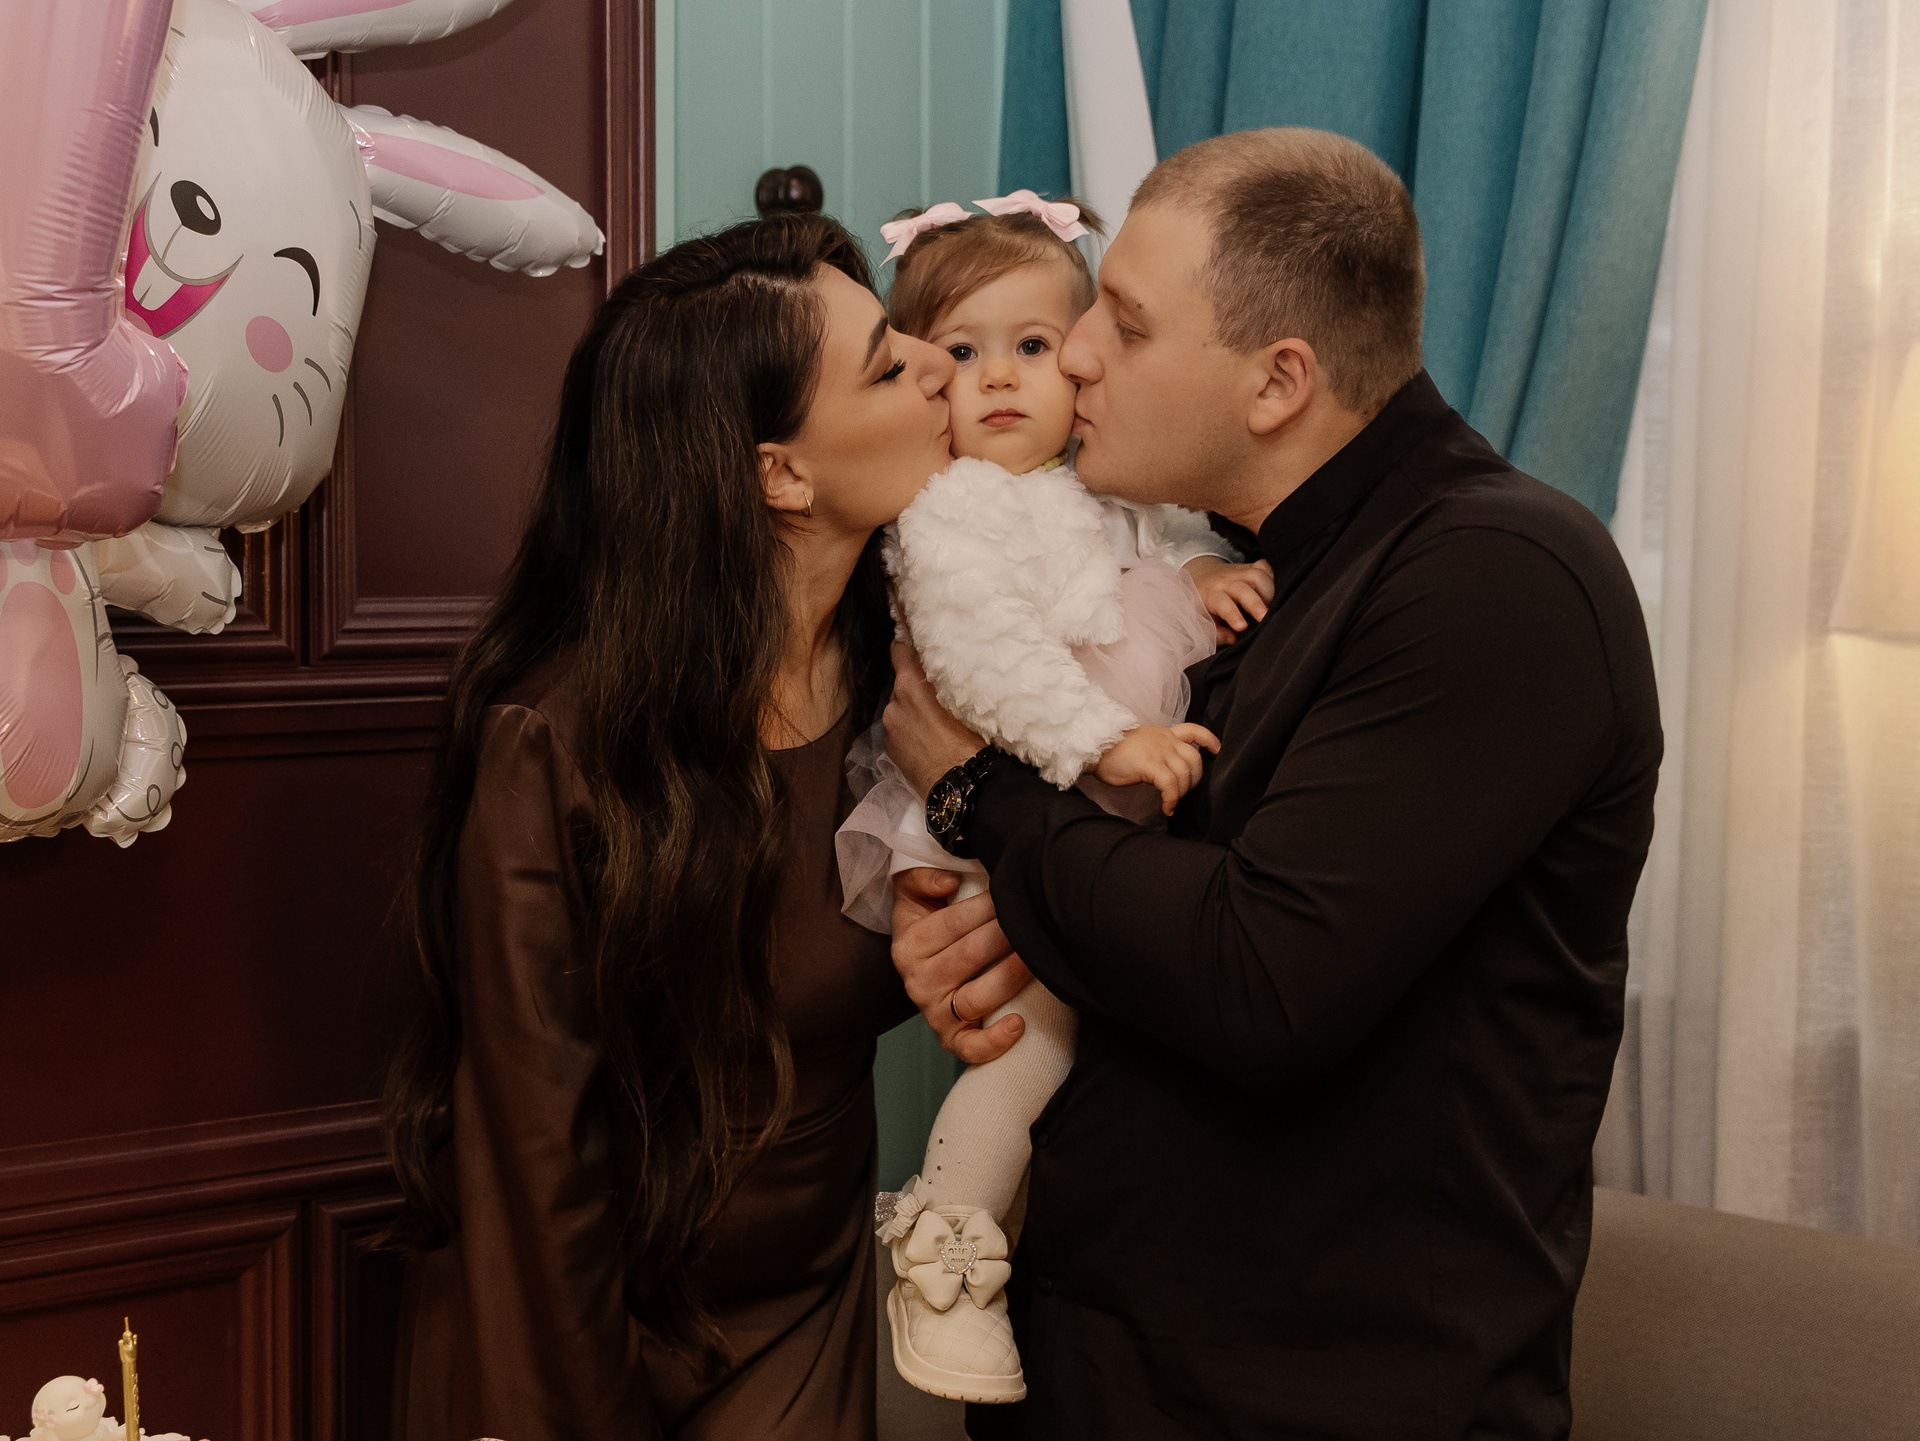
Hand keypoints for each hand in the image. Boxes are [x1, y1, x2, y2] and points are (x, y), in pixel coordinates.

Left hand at [884, 639, 986, 795]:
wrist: (964, 789)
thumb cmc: (976, 741)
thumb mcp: (968, 699)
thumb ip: (949, 678)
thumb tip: (947, 664)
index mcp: (913, 684)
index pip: (901, 648)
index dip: (907, 639)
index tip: (909, 627)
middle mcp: (894, 702)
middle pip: (903, 680)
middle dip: (917, 683)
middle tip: (939, 690)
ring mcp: (889, 728)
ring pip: (902, 707)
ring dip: (913, 709)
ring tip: (937, 723)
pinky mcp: (889, 750)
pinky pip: (900, 730)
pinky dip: (910, 730)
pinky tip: (929, 741)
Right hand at [891, 868, 1033, 1062]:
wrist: (926, 962)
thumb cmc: (930, 921)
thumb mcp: (915, 892)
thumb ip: (924, 876)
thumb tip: (949, 882)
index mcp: (908, 945)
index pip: (953, 923)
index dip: (987, 907)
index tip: (1012, 894)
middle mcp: (916, 982)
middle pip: (969, 957)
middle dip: (1006, 936)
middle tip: (1034, 920)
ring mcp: (933, 1013)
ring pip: (976, 998)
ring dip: (1011, 976)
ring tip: (1036, 957)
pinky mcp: (951, 1039)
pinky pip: (971, 1048)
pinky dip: (995, 1041)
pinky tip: (1019, 1023)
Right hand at [1093, 723, 1219, 814]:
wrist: (1094, 749)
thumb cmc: (1112, 751)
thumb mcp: (1141, 743)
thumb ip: (1158, 750)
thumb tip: (1168, 769)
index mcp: (1164, 734)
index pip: (1194, 730)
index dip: (1209, 740)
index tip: (1216, 750)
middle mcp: (1165, 741)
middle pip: (1195, 760)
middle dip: (1195, 780)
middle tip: (1183, 792)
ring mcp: (1158, 752)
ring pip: (1185, 774)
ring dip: (1181, 793)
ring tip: (1171, 802)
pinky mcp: (1150, 765)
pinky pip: (1170, 786)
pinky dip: (1171, 800)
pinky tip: (1166, 808)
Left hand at [1186, 555, 1274, 643]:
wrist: (1200, 576)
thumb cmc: (1201, 605)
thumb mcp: (1199, 620)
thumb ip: (1214, 632)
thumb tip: (1232, 638)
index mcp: (1211, 595)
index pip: (1222, 604)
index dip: (1232, 615)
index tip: (1242, 627)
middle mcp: (1225, 582)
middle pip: (1243, 589)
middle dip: (1256, 603)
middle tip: (1265, 617)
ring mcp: (1239, 572)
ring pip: (1257, 576)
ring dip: (1268, 592)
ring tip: (1269, 608)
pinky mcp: (1250, 568)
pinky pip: (1264, 568)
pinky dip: (1272, 578)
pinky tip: (1272, 591)